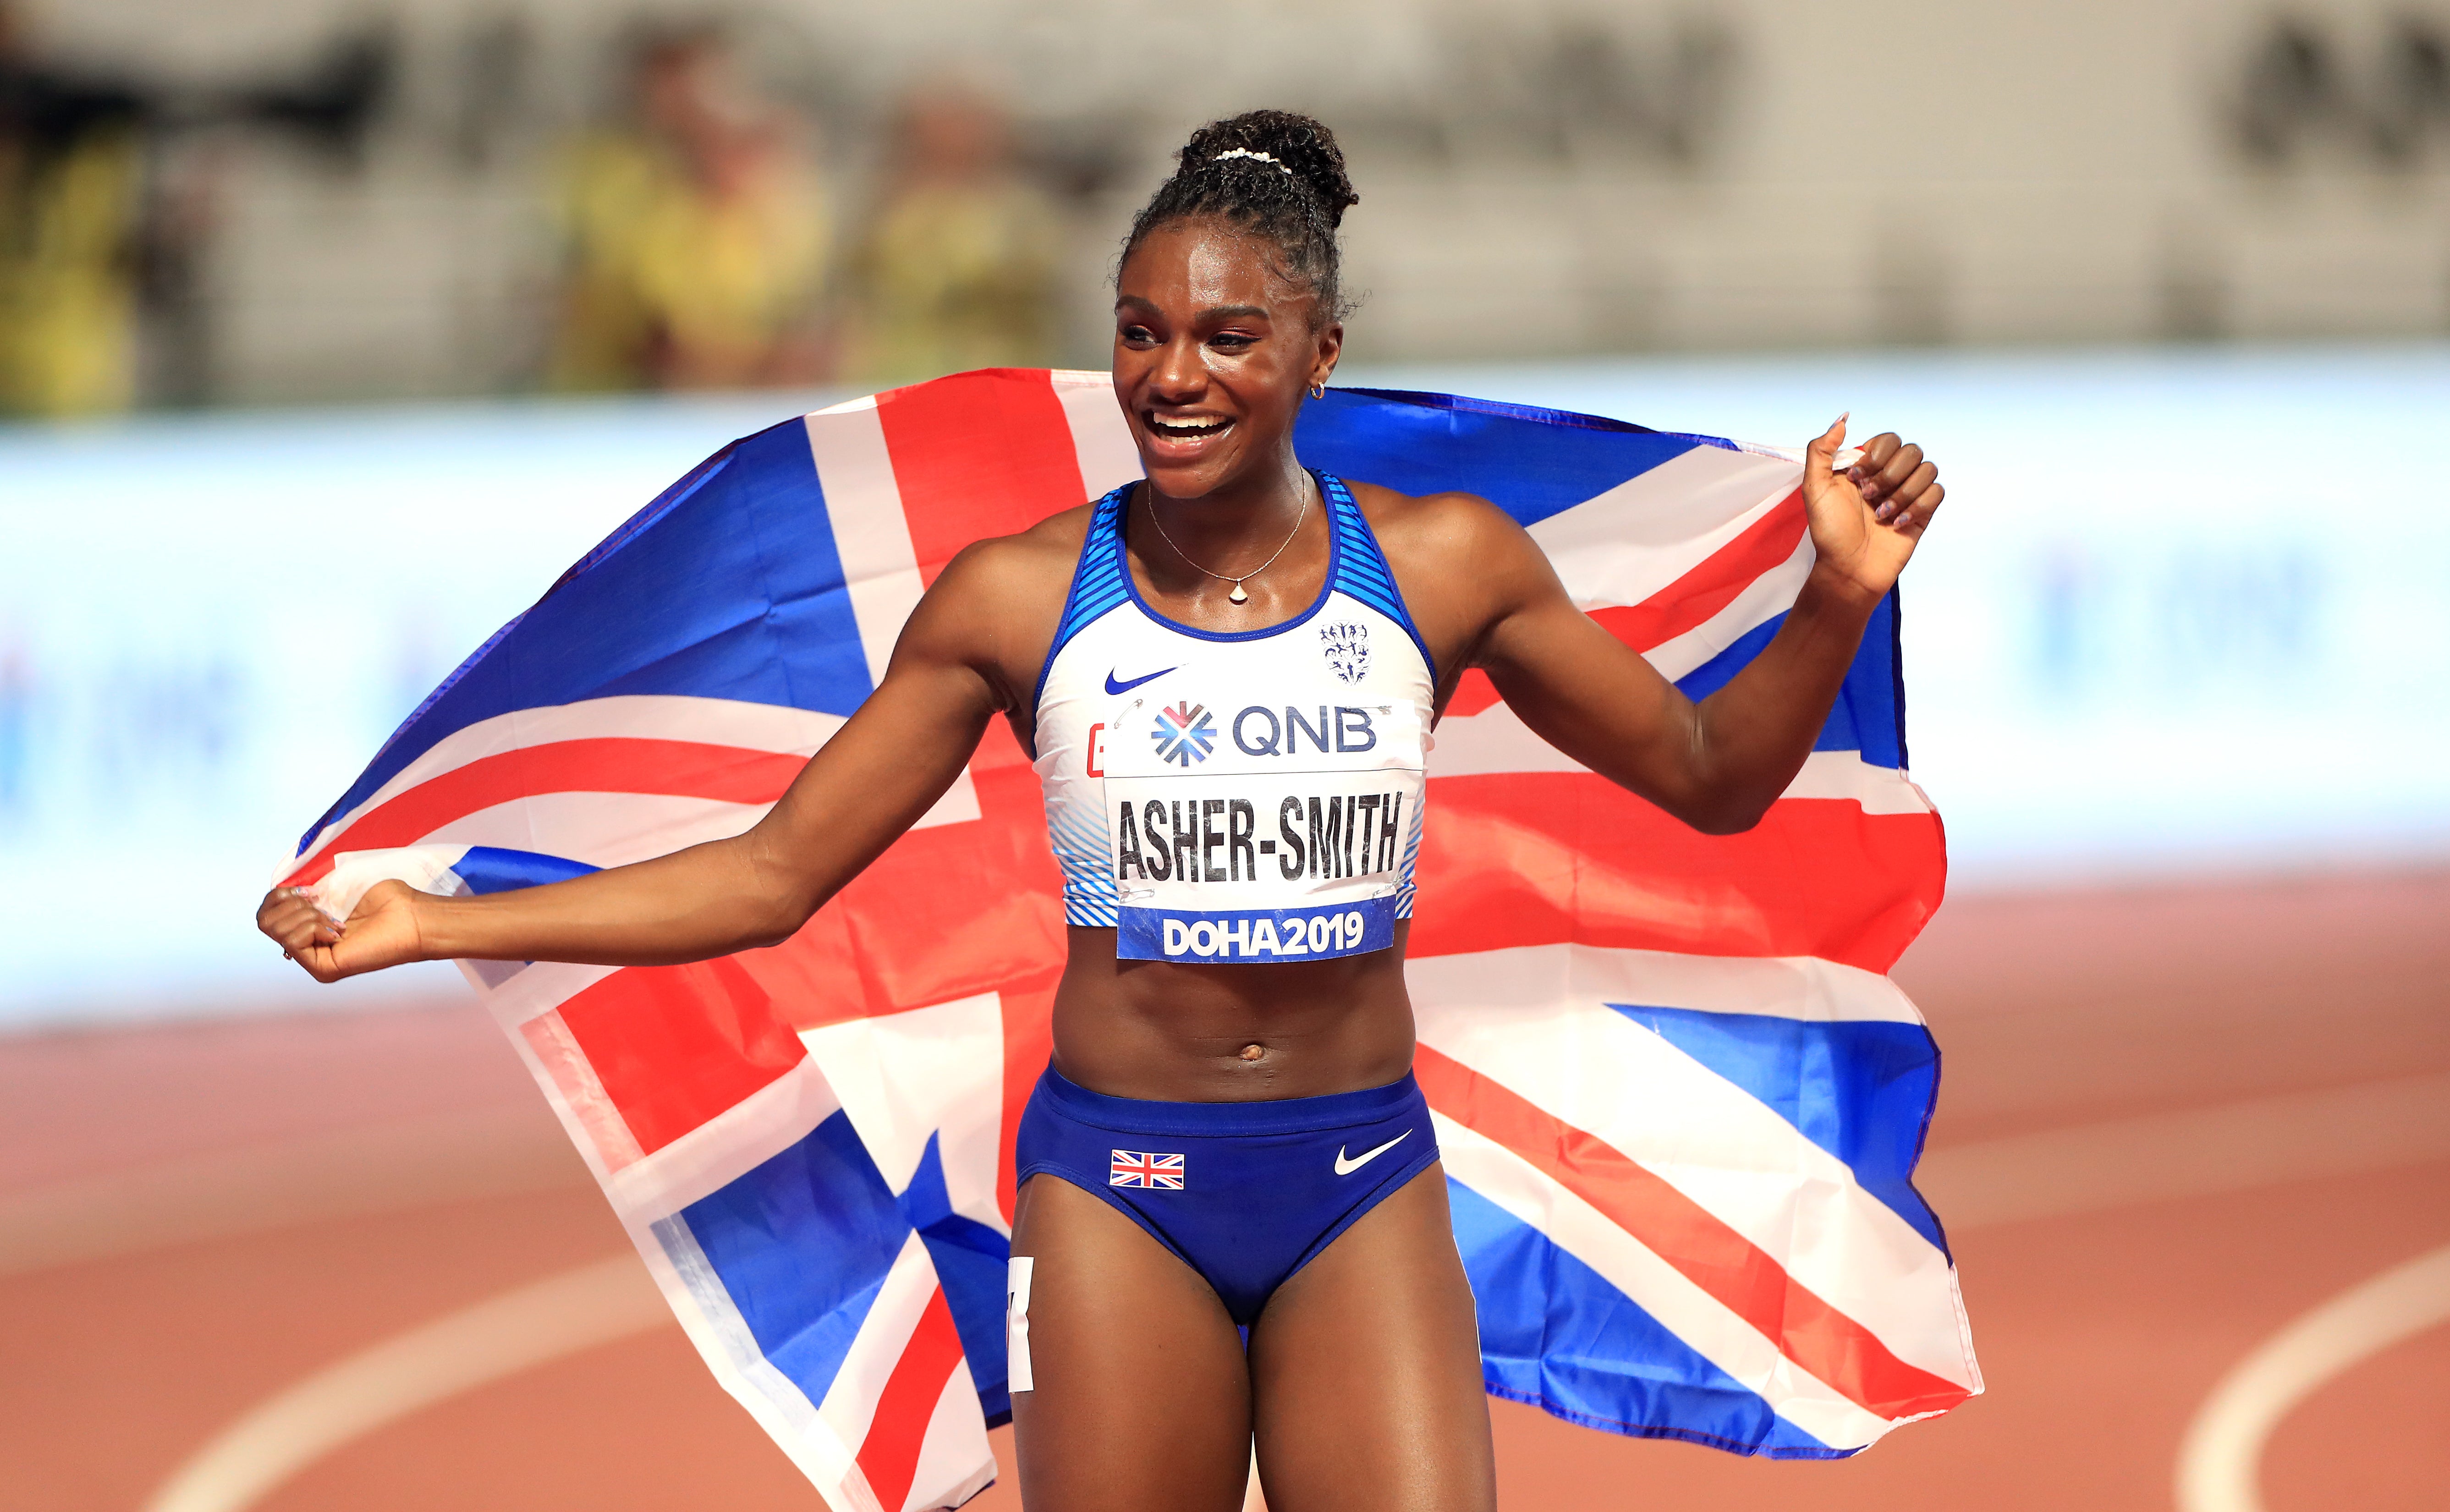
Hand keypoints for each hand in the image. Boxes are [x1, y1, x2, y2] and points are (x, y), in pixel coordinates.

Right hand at [254, 879, 426, 982]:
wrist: (412, 916)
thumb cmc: (385, 898)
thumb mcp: (335, 884)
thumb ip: (306, 887)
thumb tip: (279, 887)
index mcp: (308, 926)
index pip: (267, 913)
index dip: (279, 895)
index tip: (309, 889)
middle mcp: (307, 945)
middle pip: (264, 922)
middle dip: (289, 904)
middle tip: (320, 903)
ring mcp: (313, 959)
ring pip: (276, 931)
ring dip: (305, 915)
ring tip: (335, 919)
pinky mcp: (322, 970)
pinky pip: (293, 942)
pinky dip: (313, 926)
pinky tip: (340, 930)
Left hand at [1800, 418, 1943, 601]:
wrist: (1848, 569)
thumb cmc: (1830, 532)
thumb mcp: (1814, 488)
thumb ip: (1821, 450)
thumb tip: (1842, 419)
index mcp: (1867, 466)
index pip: (1888, 439)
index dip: (1876, 455)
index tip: (1855, 478)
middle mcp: (1890, 476)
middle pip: (1912, 451)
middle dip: (1889, 475)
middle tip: (1868, 497)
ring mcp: (1909, 494)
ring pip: (1928, 469)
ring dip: (1903, 493)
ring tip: (1882, 515)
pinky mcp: (1923, 513)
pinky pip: (1937, 492)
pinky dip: (1918, 507)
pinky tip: (1897, 524)